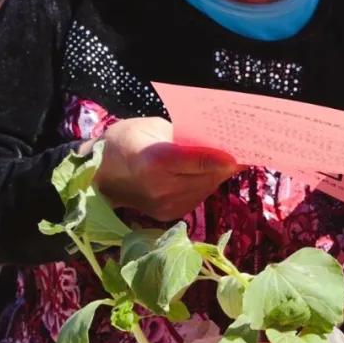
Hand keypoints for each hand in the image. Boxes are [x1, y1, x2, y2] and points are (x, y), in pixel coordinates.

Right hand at [88, 117, 238, 221]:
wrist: (98, 174)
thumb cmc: (124, 141)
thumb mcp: (152, 127)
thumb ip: (183, 135)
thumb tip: (213, 140)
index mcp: (154, 161)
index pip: (194, 160)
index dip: (220, 157)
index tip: (242, 151)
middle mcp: (161, 188)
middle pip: (206, 175)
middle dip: (227, 163)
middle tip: (245, 147)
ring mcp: (165, 205)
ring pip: (206, 187)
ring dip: (219, 173)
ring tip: (231, 156)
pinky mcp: (168, 215)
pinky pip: (198, 196)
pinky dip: (206, 182)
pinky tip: (210, 169)